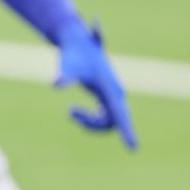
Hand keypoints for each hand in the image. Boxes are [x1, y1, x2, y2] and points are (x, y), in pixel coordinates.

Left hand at [56, 21, 136, 149]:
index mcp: (110, 89)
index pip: (120, 115)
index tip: (133, 148)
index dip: (127, 131)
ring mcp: (112, 95)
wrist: (77, 41)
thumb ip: (65, 75)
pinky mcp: (106, 96)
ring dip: (89, 122)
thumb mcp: (68, 66)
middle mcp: (116, 93)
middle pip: (114, 121)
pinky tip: (75, 111)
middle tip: (70, 111)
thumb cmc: (72, 54)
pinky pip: (105, 117)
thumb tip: (56, 83)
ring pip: (109, 121)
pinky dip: (91, 119)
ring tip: (70, 110)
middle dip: (93, 125)